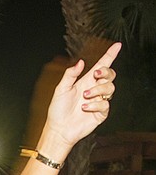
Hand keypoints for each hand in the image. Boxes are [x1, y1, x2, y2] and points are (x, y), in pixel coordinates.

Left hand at [39, 42, 120, 156]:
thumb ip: (70, 75)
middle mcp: (94, 90)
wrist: (58, 129)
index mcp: (86, 82)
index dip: (110, 55)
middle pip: (110, 75)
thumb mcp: (61, 89)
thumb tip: (80, 62)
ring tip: (85, 96)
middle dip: (106, 72)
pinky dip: (95, 105)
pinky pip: (105, 105)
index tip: (117, 45)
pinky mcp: (100, 113)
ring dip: (98, 90)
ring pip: (110, 88)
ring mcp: (98, 101)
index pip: (101, 66)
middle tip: (96, 74)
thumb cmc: (57, 111)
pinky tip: (85, 108)